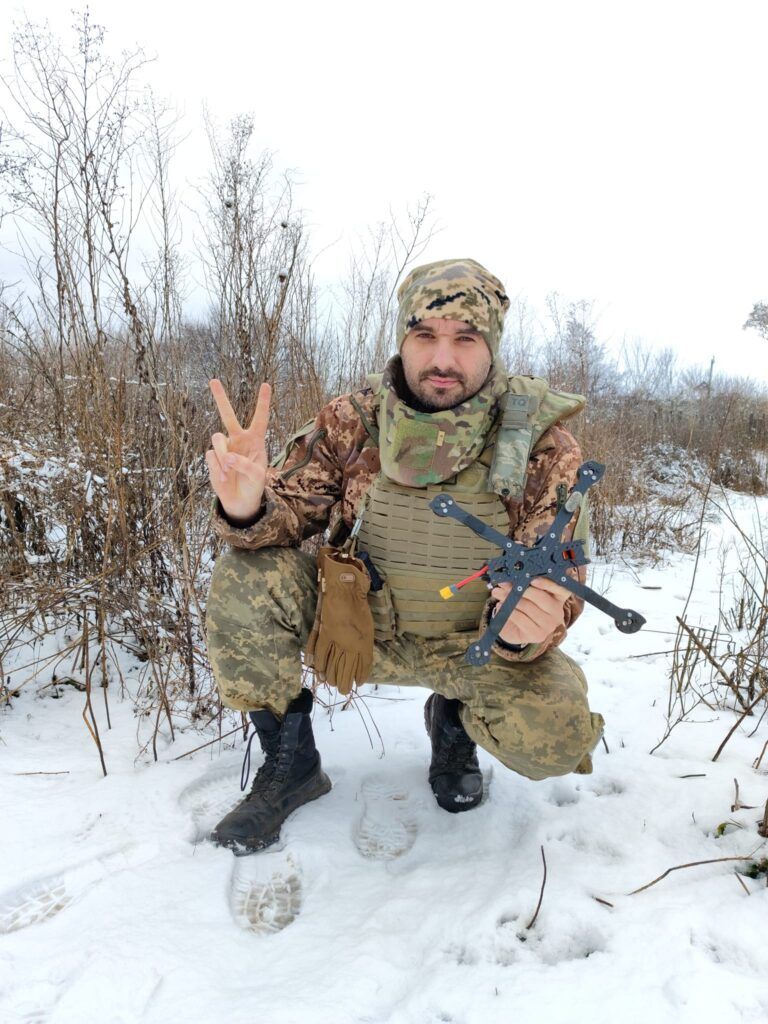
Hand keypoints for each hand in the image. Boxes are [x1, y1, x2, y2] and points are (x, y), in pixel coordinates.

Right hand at [206, 379, 270, 521]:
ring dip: (223, 455)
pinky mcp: (213, 458)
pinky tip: (224, 477)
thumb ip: (245, 465)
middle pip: (228, 416)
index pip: (260, 418)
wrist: (240, 501)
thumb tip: (228, 457)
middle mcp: (239, 439)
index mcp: (255, 440)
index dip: (263, 402)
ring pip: (218, 439)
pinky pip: (212, 456)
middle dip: (220, 398)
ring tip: (228, 472)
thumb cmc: (254, 485)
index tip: (266, 384)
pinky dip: (218, 467)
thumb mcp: (257, 477)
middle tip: (213, 380)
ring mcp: (225, 448)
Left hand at [490, 577, 570, 645]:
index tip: (533, 579)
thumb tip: (510, 578)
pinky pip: (520, 618)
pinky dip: (508, 611)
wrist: (516, 629)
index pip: (562, 589)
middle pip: (541, 598)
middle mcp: (557, 612)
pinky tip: (500, 606)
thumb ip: (524, 584)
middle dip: (521, 589)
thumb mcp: (526, 593)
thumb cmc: (523, 607)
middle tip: (504, 584)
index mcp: (559, 597)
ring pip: (528, 607)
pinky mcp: (538, 635)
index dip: (549, 584)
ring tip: (498, 593)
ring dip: (510, 599)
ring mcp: (549, 625)